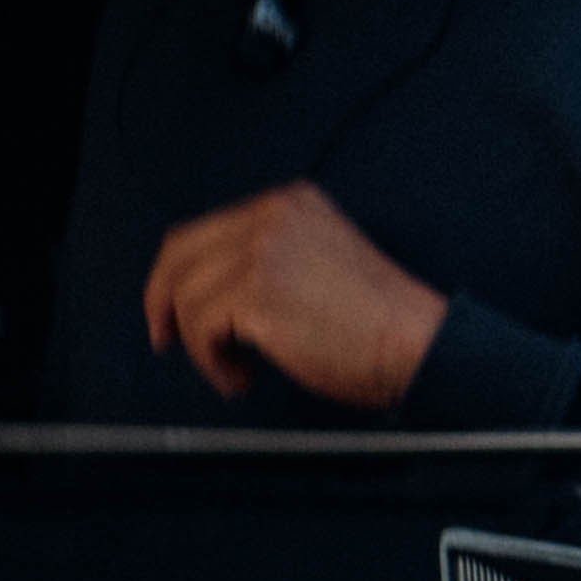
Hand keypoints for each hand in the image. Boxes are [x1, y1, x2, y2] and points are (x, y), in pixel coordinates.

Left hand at [139, 181, 446, 406]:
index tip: (175, 312)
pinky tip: (241, 376)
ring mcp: (262, 251)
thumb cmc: (380, 321)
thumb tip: (212, 294)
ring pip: (186, 295)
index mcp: (289, 204)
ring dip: (200, 343)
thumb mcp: (321, 261)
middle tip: (168, 340)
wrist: (417, 342)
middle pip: (180, 254)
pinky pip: (201, 328)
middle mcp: (271, 217)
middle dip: (163, 302)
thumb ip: (269, 259)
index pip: (204, 230)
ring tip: (234, 370)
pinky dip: (212, 361)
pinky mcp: (257, 291)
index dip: (178, 275)